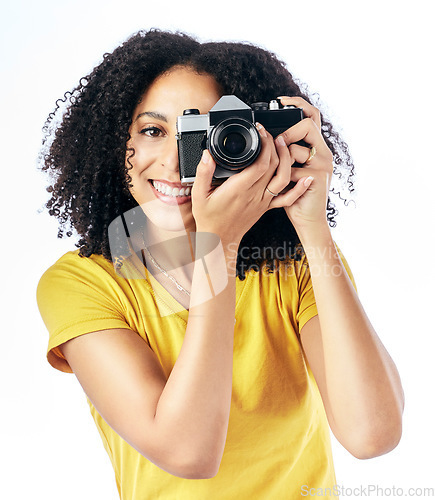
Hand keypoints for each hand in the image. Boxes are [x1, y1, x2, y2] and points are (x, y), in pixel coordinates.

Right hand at [191, 122, 311, 247]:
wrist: (219, 239)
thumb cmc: (209, 218)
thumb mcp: (198, 194)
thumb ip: (203, 173)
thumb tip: (207, 155)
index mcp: (239, 189)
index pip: (260, 163)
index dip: (264, 144)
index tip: (260, 131)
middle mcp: (254, 194)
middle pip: (274, 165)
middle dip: (275, 144)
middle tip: (269, 133)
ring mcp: (263, 201)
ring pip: (283, 178)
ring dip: (287, 160)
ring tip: (283, 145)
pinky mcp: (266, 207)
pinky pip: (286, 198)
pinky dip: (298, 189)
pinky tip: (306, 179)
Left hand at [270, 96, 333, 234]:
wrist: (308, 220)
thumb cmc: (295, 196)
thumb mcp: (290, 170)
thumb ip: (284, 153)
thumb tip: (268, 138)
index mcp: (316, 148)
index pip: (312, 116)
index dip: (298, 104)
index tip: (280, 101)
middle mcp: (323, 153)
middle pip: (308, 125)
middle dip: (288, 133)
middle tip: (276, 143)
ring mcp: (322, 165)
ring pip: (296, 149)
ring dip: (282, 159)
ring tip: (278, 170)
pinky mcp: (317, 178)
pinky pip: (293, 170)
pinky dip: (283, 178)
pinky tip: (283, 186)